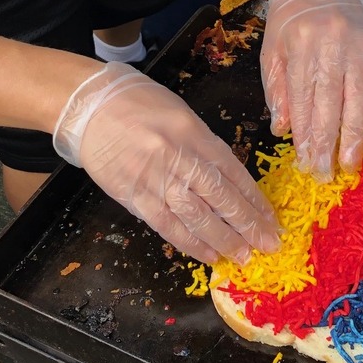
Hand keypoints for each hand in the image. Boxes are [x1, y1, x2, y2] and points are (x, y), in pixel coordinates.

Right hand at [53, 62, 280, 263]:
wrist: (91, 106)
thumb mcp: (184, 118)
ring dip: (224, 240)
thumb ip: (207, 150)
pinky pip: (167, 226)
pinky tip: (210, 255)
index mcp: (198, 136)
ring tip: (244, 256)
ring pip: (198, 217)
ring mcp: (157, 179)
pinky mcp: (134, 196)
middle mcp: (182, 158)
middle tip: (268, 245)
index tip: (271, 220)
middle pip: (223, 198)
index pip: (235, 175)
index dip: (256, 201)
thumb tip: (231, 185)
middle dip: (248, 226)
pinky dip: (191, 243)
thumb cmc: (141, 107)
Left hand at [261, 0, 362, 181]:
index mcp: (299, 48)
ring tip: (351, 161)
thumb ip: (276, 89)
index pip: (302, 100)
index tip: (306, 162)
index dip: (304, 134)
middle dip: (327, 142)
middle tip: (327, 173)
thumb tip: (282, 129)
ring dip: (355, 132)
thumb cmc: (291, 21)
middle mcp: (329, 46)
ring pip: (357, 94)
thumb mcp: (272, 50)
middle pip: (329, 103)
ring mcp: (356, 45)